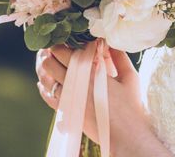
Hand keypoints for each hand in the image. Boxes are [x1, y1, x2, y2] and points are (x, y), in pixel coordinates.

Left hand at [35, 42, 150, 153]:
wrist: (126, 135)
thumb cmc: (130, 105)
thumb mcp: (129, 77)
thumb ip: (118, 56)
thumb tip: (108, 41)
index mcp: (89, 72)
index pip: (63, 51)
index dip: (60, 42)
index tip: (64, 38)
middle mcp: (74, 84)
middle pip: (49, 62)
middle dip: (50, 52)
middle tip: (54, 47)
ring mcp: (68, 99)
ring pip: (45, 78)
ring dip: (45, 68)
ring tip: (49, 61)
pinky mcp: (66, 112)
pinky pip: (47, 97)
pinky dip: (44, 88)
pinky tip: (45, 83)